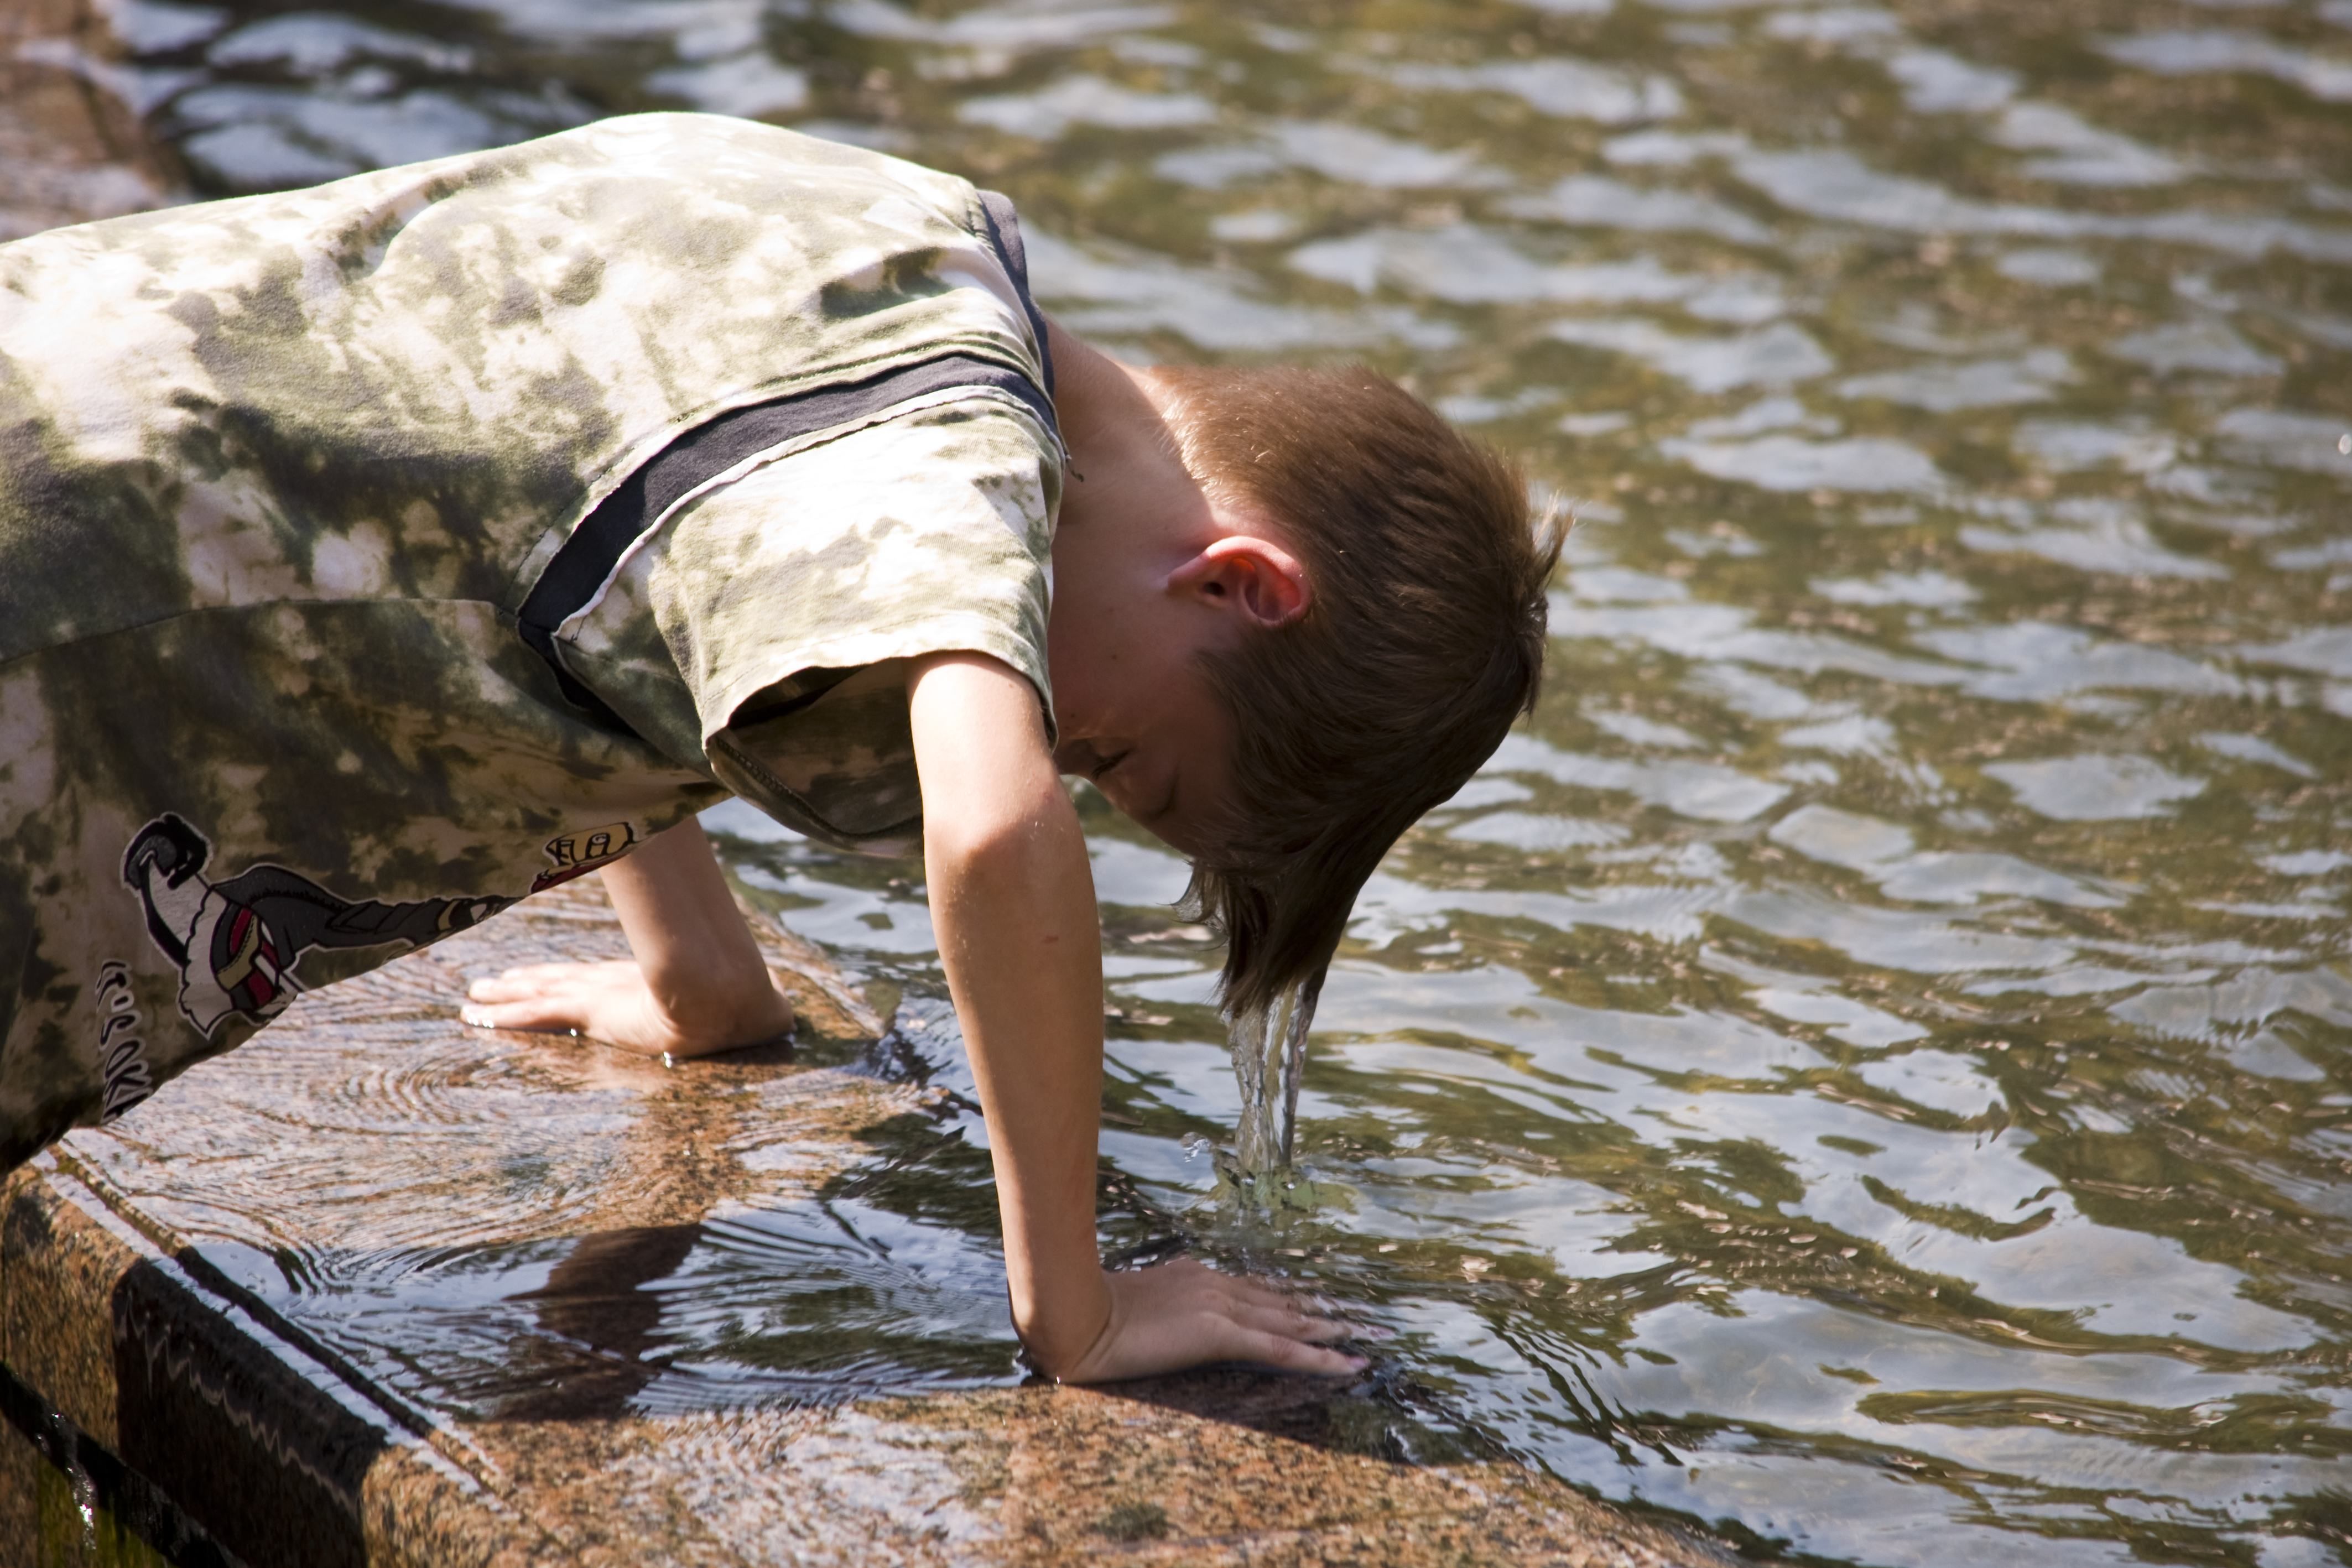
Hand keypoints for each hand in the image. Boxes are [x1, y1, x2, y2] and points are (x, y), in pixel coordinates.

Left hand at [461, 958, 792, 1057]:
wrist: (732, 999)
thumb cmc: (743, 1006)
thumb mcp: (740, 1011)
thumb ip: (752, 1014)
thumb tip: (784, 1018)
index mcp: (644, 988)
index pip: (596, 982)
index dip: (569, 980)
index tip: (545, 979)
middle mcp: (618, 986)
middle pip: (560, 981)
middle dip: (525, 982)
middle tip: (491, 981)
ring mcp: (602, 996)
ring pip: (538, 994)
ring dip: (504, 995)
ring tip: (472, 995)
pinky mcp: (593, 1012)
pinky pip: (537, 1014)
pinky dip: (504, 1014)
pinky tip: (476, 1014)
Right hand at [1048, 1257, 1364, 1383]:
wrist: (1078, 1315)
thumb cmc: (1092, 1314)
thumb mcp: (1135, 1305)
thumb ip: (1163, 1306)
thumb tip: (1171, 1318)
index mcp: (1196, 1276)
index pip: (1257, 1288)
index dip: (1293, 1296)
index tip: (1322, 1300)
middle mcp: (1216, 1284)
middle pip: (1285, 1299)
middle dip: (1327, 1310)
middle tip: (1365, 1316)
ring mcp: (1221, 1305)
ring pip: (1293, 1319)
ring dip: (1335, 1329)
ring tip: (1371, 1335)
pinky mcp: (1220, 1332)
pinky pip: (1282, 1347)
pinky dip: (1320, 1357)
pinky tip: (1349, 1364)